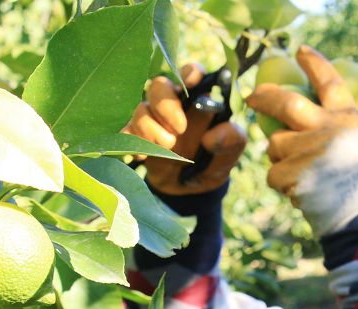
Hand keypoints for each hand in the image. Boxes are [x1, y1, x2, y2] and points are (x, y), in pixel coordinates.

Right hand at [125, 64, 246, 195]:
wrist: (193, 187)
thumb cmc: (214, 159)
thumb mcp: (232, 150)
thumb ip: (231, 139)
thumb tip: (212, 135)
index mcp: (197, 98)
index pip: (190, 73)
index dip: (189, 73)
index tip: (191, 83)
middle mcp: (172, 103)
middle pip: (158, 86)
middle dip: (166, 106)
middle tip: (180, 129)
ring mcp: (152, 119)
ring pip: (140, 109)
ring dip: (152, 130)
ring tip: (168, 147)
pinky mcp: (136, 136)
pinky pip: (125, 130)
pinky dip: (132, 141)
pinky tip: (144, 156)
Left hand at [246, 45, 357, 237]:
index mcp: (347, 119)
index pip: (328, 80)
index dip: (314, 63)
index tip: (300, 51)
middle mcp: (325, 128)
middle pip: (283, 101)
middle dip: (264, 96)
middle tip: (253, 98)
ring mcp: (305, 150)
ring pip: (274, 145)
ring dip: (280, 157)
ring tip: (303, 175)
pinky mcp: (290, 173)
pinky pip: (273, 173)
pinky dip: (282, 184)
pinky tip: (301, 193)